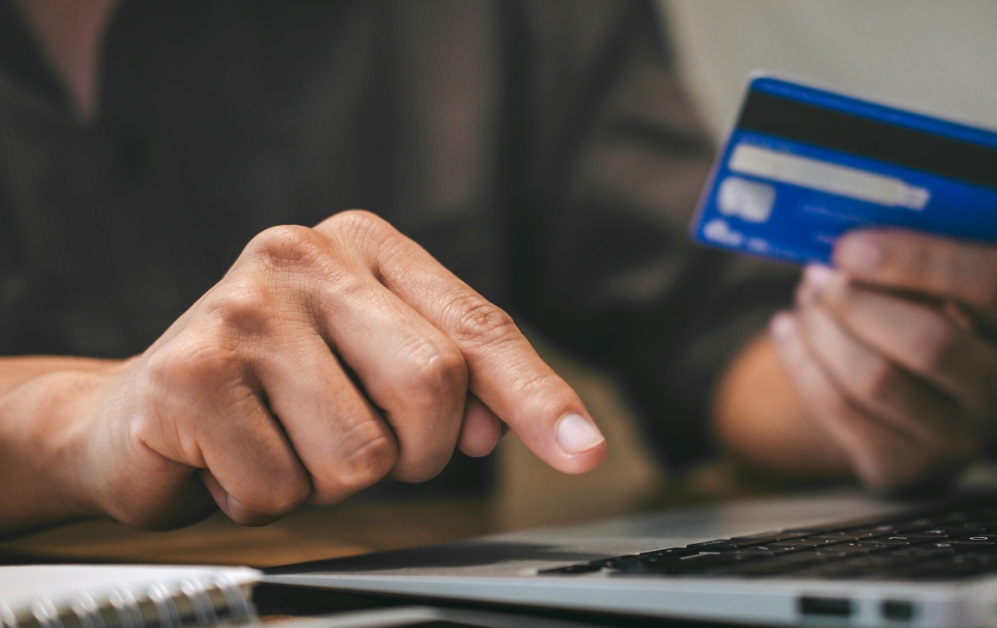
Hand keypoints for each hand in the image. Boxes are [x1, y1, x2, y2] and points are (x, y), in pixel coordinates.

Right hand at [70, 210, 605, 527]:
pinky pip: (282, 489)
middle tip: (359, 443)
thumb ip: (451, 385)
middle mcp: (303, 253)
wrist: (138, 415)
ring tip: (282, 441)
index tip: (584, 451)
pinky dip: (265, 499)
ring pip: (360, 454)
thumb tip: (497, 428)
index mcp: (364, 245)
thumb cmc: (275, 392)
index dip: (535, 395)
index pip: (476, 327)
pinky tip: (231, 457)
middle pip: (431, 385)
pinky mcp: (189, 371)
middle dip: (412, 450)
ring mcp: (242, 307)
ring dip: (330, 481)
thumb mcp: (372, 367)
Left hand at [769, 229, 996, 492]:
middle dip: (858, 301)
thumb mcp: (947, 293)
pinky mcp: (903, 467)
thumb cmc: (934, 326)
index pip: (988, 283)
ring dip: (824, 331)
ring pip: (875, 379)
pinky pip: (839, 410)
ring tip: (806, 301)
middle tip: (820, 275)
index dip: (914, 258)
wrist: (924, 408)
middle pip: (928, 341)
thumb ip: (915, 264)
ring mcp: (959, 441)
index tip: (852, 245)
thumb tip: (845, 239)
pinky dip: (802, 362)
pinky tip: (789, 332)